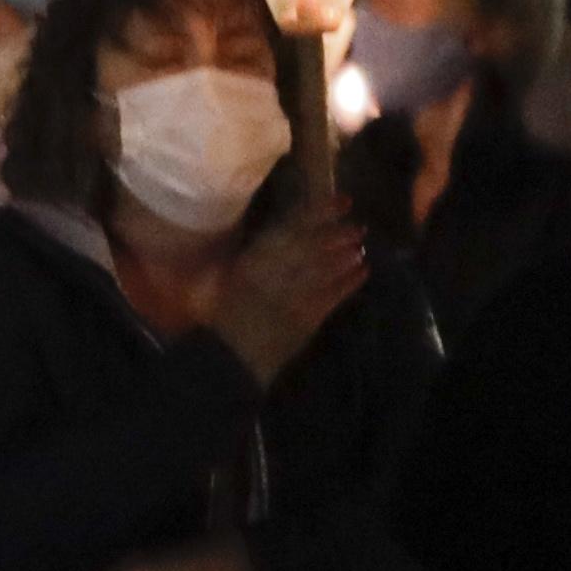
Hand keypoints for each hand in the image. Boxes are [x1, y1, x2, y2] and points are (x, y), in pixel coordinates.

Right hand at [206, 207, 369, 386]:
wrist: (223, 370)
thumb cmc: (215, 330)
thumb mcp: (207, 292)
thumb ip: (221, 269)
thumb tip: (230, 248)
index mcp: (243, 267)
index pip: (283, 232)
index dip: (314, 214)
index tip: (340, 201)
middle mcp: (267, 279)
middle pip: (307, 249)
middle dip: (334, 235)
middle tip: (357, 224)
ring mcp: (287, 300)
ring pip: (321, 271)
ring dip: (343, 257)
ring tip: (360, 247)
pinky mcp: (302, 322)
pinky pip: (329, 299)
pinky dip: (347, 284)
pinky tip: (363, 272)